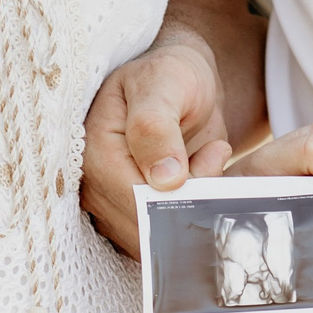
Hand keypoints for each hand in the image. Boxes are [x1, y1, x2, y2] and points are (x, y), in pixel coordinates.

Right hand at [82, 35, 312, 260]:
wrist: (180, 83)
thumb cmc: (171, 74)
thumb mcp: (165, 84)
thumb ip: (157, 127)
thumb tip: (163, 180)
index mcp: (95, 155)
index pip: (137, 202)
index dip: (181, 194)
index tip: (214, 156)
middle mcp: (96, 189)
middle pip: (148, 227)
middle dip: (193, 201)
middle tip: (217, 155)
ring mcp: (114, 207)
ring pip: (161, 238)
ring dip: (197, 206)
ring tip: (212, 157)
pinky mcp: (136, 217)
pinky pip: (169, 236)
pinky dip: (196, 212)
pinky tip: (208, 176)